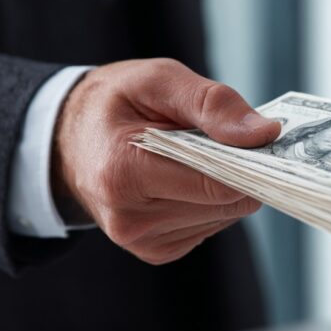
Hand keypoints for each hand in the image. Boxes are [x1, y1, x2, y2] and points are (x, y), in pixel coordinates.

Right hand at [52, 59, 279, 263]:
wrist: (67, 139)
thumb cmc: (112, 104)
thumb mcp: (158, 80)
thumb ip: (212, 104)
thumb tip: (264, 134)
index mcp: (123, 175)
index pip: (217, 185)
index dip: (248, 161)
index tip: (259, 140)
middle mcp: (130, 220)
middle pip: (226, 204)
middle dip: (235, 170)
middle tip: (219, 140)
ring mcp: (142, 241)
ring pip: (223, 217)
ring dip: (221, 186)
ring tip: (191, 157)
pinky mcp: (155, 251)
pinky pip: (210, 226)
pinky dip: (208, 201)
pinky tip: (185, 179)